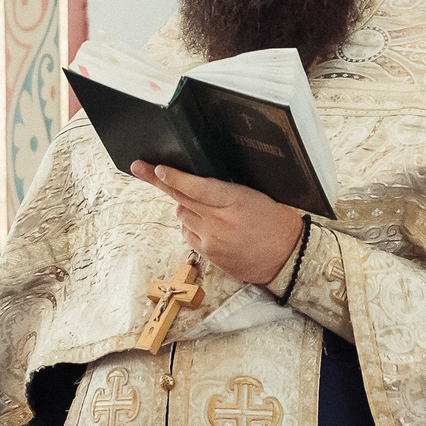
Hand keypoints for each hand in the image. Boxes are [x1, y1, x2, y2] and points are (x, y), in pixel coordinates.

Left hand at [129, 162, 303, 285]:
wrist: (286, 258)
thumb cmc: (277, 224)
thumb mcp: (257, 197)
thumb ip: (227, 190)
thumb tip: (198, 183)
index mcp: (236, 201)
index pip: (197, 187)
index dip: (175, 177)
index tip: (158, 168)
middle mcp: (219, 221)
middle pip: (180, 198)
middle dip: (159, 181)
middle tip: (139, 167)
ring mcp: (211, 240)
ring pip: (182, 216)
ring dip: (184, 206)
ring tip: (200, 205)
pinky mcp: (208, 255)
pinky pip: (187, 234)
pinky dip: (190, 225)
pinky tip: (204, 224)